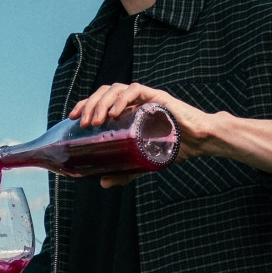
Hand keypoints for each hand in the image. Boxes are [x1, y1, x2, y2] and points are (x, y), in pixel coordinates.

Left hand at [70, 82, 271, 176]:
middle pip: (104, 92)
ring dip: (101, 102)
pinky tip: (114, 112)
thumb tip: (102, 184)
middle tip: (82, 123)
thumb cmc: (172, 147)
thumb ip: (124, 171)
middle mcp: (134, 100)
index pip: (100, 100)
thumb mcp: (143, 161)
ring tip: (95, 120)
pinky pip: (136, 90)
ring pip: (116, 88)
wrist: (200, 143)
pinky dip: (122, 99)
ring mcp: (145, 97)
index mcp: (127, 110)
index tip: (71, 117)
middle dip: (89, 104)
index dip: (84, 105)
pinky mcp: (158, 97)